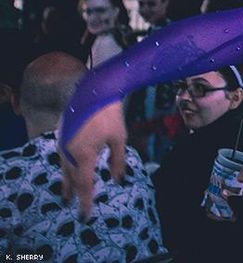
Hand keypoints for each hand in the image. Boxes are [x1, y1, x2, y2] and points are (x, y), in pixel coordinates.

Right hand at [59, 101, 126, 218]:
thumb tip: (117, 180)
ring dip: (68, 181)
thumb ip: (117, 161)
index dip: (85, 200)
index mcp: (83, 155)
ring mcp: (62, 142)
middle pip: (71, 178)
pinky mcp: (61, 135)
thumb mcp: (119, 138)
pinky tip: (70, 169)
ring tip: (68, 193)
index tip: (86, 214)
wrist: (95, 90)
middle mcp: (68, 152)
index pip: (84, 184)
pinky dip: (67, 167)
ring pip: (64, 168)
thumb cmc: (110, 114)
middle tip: (74, 205)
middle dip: (74, 192)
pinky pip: (63, 157)